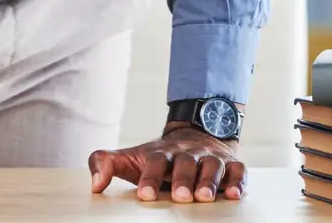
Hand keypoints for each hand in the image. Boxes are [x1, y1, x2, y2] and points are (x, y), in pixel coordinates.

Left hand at [89, 124, 245, 202]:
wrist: (196, 134)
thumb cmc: (159, 157)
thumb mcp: (131, 158)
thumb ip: (106, 163)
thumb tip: (94, 184)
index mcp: (162, 153)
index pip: (155, 162)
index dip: (150, 177)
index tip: (144, 195)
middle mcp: (188, 153)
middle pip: (186, 163)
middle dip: (182, 179)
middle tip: (179, 196)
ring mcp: (211, 158)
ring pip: (212, 166)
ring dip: (209, 181)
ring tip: (204, 197)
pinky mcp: (231, 164)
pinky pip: (238, 170)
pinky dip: (237, 181)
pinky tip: (234, 194)